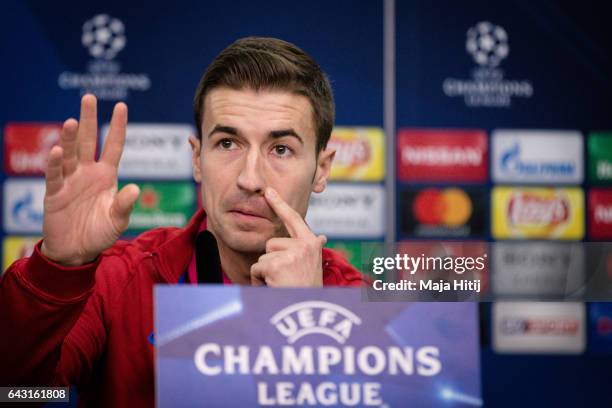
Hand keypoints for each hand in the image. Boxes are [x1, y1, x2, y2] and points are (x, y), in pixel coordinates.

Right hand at [40, 94, 139, 265]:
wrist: (78, 251)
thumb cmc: (100, 233)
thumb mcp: (117, 220)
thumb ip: (124, 205)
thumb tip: (135, 189)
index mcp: (106, 175)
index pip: (113, 146)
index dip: (117, 127)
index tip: (121, 106)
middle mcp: (88, 172)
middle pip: (89, 141)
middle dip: (89, 119)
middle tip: (90, 97)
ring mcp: (70, 180)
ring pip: (70, 153)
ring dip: (70, 138)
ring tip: (73, 121)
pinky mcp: (54, 192)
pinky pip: (55, 174)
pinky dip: (55, 163)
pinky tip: (57, 150)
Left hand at [250, 188, 325, 286]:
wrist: (308, 313)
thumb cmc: (308, 290)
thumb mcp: (313, 265)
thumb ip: (311, 249)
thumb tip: (321, 237)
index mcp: (311, 244)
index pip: (294, 219)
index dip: (280, 204)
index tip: (268, 191)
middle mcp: (304, 245)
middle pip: (271, 244)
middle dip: (271, 261)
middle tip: (285, 278)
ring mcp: (290, 254)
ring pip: (262, 257)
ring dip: (266, 273)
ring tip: (281, 284)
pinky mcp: (276, 265)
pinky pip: (256, 269)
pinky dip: (259, 281)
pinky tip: (273, 287)